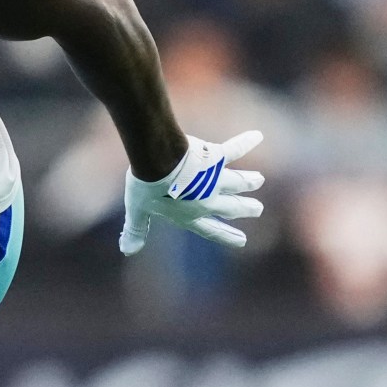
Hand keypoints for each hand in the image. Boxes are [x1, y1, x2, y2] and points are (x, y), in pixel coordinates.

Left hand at [119, 130, 265, 255]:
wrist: (156, 160)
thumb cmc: (146, 186)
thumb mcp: (137, 211)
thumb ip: (136, 230)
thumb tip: (127, 250)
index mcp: (188, 215)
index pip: (210, 229)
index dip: (226, 236)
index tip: (241, 241)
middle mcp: (206, 200)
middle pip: (231, 207)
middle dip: (245, 209)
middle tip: (258, 209)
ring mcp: (214, 180)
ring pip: (237, 182)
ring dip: (249, 181)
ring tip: (259, 179)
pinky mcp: (216, 158)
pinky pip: (234, 149)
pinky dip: (245, 142)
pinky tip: (257, 136)